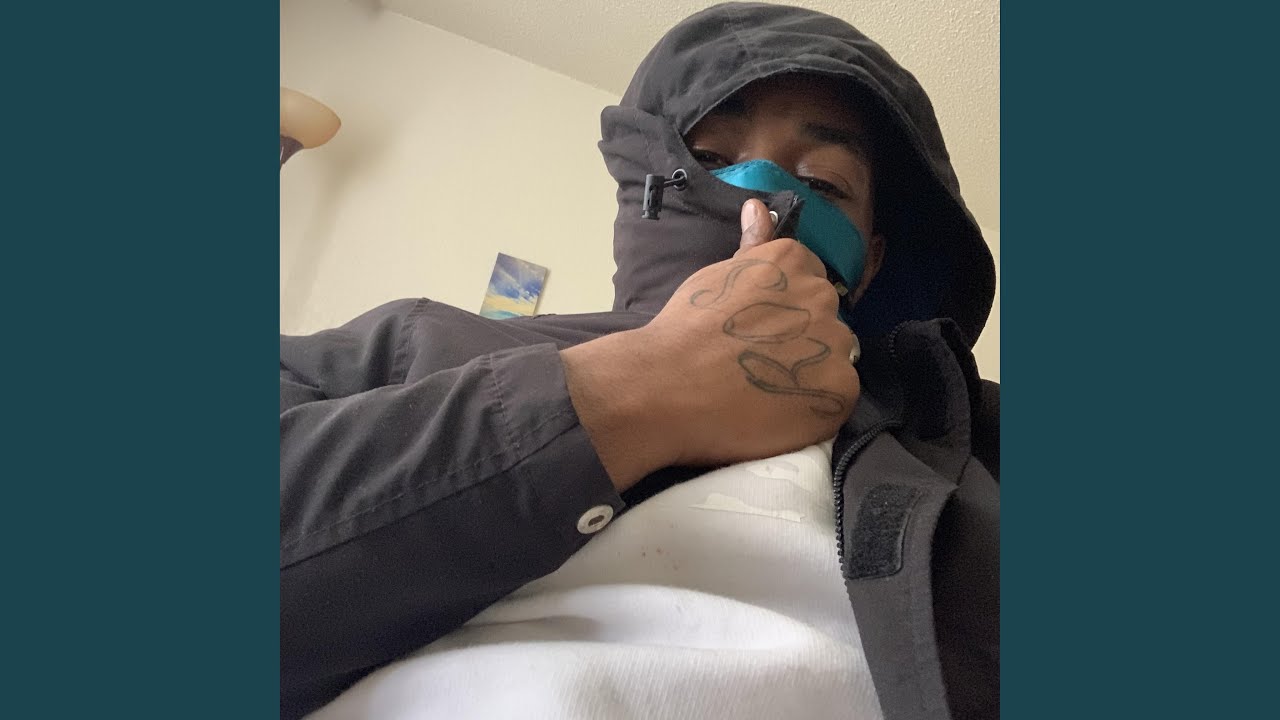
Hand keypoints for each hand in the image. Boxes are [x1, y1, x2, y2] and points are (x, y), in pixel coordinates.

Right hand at [562, 199, 859, 490]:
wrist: (669, 386)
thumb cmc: (685, 328)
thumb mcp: (718, 275)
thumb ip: (753, 244)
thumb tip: (758, 205)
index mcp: (793, 262)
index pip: (810, 279)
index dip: (785, 309)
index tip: (760, 328)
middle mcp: (821, 296)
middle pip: (825, 318)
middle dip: (802, 337)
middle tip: (761, 360)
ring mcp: (835, 343)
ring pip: (835, 356)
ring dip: (812, 371)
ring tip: (770, 390)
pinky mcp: (839, 388)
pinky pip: (838, 395)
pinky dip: (815, 405)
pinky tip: (780, 410)